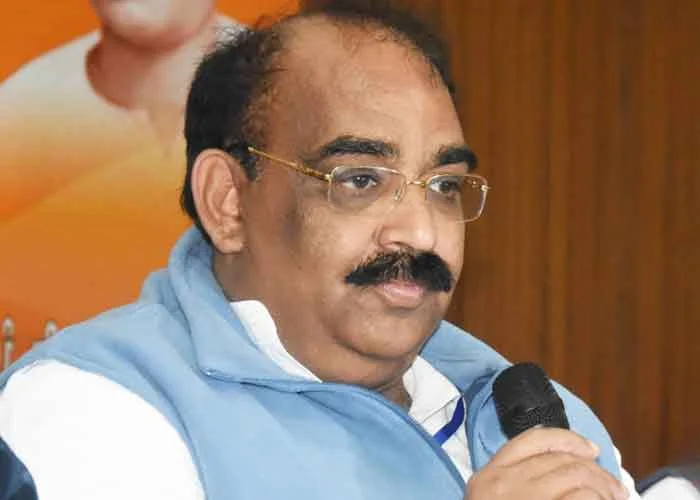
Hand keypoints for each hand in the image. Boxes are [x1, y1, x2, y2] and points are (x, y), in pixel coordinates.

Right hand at [465, 428, 628, 499]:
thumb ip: (514, 483)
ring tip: (613, 497)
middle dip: (594, 470)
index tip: (589, 449)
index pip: (530, 440)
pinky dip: (597, 498)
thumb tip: (555, 472)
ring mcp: (523, 498)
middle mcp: (502, 484)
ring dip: (602, 486)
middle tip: (614, 486)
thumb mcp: (492, 499)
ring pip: (576, 475)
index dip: (567, 440)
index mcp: (486, 478)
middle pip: (559, 458)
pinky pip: (581, 497)